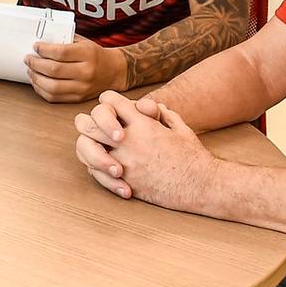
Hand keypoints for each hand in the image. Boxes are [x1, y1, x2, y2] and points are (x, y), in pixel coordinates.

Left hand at [25, 36, 126, 102]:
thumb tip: (41, 40)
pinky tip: (37, 82)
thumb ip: (65, 41)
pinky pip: (54, 97)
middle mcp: (86, 72)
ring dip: (36, 78)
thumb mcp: (84, 42)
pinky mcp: (78, 98)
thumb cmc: (95, 55)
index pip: (61, 53)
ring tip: (30, 70)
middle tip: (28, 58)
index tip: (36, 46)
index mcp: (88, 54)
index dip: (44, 50)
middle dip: (36, 64)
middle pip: (54, 70)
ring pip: (52, 87)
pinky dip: (41, 90)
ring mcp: (82, 87)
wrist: (114, 71)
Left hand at [73, 92, 213, 207]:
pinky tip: (108, 169)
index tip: (114, 111)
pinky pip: (95, 173)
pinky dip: (96, 169)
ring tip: (99, 150)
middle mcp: (128, 141)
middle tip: (97, 129)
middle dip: (89, 122)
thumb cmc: (193, 156)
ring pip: (85, 148)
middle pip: (87, 122)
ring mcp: (123, 162)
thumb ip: (161, 113)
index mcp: (142, 124)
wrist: (200, 186)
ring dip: (89, 147)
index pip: (109, 101)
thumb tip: (148, 107)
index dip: (109, 102)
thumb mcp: (179, 127)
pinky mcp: (124, 182)